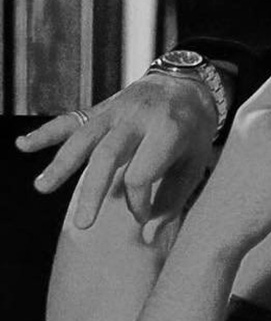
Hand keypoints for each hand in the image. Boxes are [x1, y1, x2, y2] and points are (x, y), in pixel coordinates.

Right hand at [15, 73, 219, 228]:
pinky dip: (47, 132)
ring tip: (43, 187)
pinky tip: (24, 145)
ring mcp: (117, 110)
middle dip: (93, 191)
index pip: (143, 173)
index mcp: (169, 130)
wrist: (188, 84)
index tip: (142, 216)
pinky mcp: (102, 108)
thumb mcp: (196, 162)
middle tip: (82, 224)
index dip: (139, 201)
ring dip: (62, 163)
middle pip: (108, 155)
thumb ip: (173, 199)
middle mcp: (139, 118)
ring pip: (84, 137)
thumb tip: (148, 236)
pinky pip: (72, 120)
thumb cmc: (194, 131)